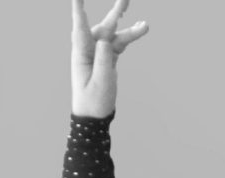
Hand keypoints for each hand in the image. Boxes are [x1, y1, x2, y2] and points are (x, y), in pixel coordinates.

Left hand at [71, 0, 149, 118]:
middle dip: (115, 13)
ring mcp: (98, 55)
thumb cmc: (93, 102)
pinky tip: (138, 31)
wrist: (93, 118)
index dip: (79, 10)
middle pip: (103, 27)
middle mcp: (89, 50)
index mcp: (82, 54)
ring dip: (129, 31)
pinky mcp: (106, 61)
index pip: (80, 27)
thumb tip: (106, 39)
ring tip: (145, 25)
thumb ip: (103, 60)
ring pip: (114, 37)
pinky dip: (128, 40)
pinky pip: (117, 46)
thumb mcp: (100, 82)